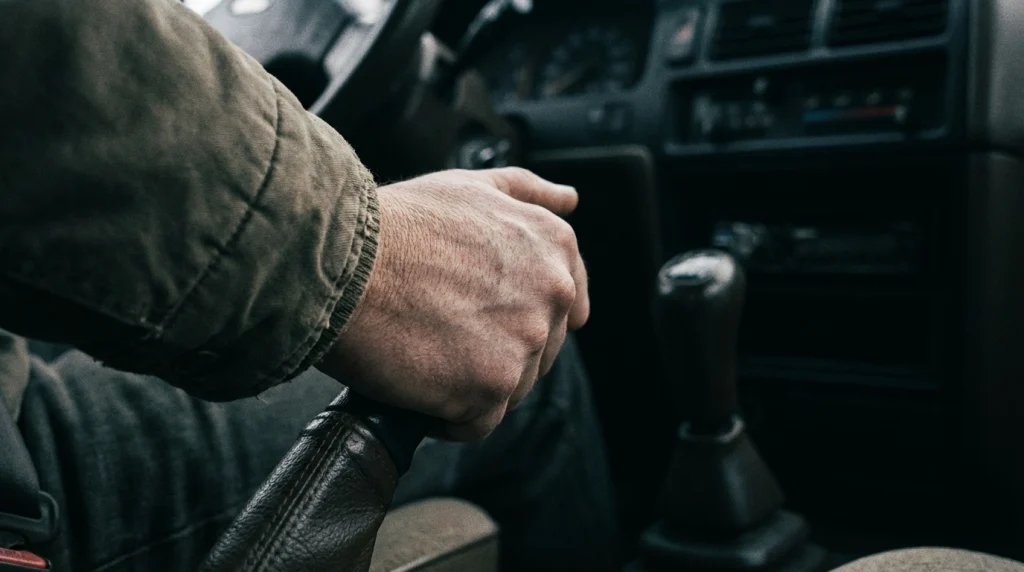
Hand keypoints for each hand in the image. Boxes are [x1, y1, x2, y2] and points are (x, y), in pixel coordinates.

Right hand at [319, 168, 588, 440]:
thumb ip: (528, 193)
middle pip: (536, 350)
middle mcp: (552, 294)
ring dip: (470, 383)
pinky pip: (478, 423)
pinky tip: (418, 388)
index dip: (518, 315)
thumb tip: (569, 200)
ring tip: (423, 353)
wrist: (342, 263)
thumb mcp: (470, 186)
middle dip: (493, 349)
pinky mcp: (491, 387)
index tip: (485, 319)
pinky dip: (447, 418)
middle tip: (439, 330)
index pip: (562, 304)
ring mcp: (525, 343)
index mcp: (553, 247)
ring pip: (510, 388)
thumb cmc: (397, 225)